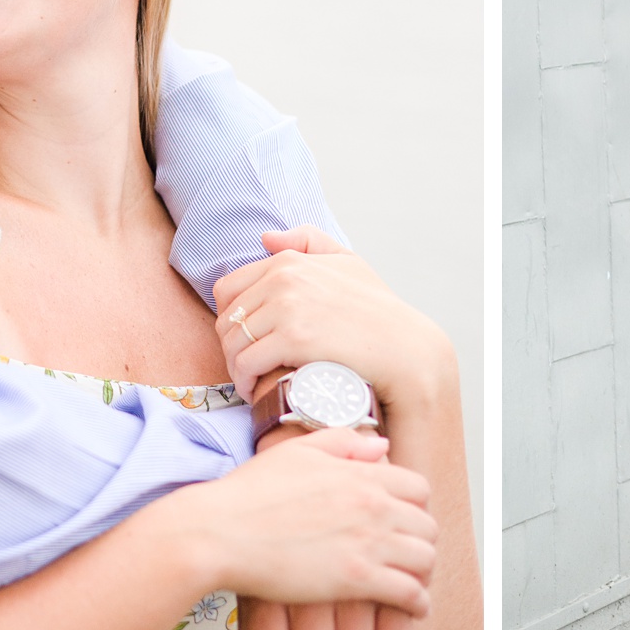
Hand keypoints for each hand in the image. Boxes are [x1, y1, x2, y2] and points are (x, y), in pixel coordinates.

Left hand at [215, 227, 453, 410]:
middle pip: (227, 319)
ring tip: (251, 381)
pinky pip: (246, 362)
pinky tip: (255, 390)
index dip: (231, 318)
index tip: (245, 339)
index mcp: (289, 261)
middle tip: (247, 366)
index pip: (229, 289)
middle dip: (231, 346)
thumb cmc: (377, 309)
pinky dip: (244, 381)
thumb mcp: (348, 262)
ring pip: (232, 343)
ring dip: (236, 367)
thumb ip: (308, 241)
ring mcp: (288, 308)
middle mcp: (284, 278)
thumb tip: (266, 238)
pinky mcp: (294, 339)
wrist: (402, 347)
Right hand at [238, 416, 418, 629]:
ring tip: (413, 584)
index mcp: (361, 474)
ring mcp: (367, 542)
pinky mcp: (357, 579)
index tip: (404, 522)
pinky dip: (417, 603)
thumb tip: (381, 445)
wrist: (220, 532)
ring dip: (423, 573)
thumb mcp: (298, 452)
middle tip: (409, 557)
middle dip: (421, 541)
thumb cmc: (249, 493)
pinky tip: (410, 609)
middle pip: (427, 525)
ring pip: (425, 559)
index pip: (418, 488)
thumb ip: (345, 444)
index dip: (415, 507)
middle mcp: (373, 504)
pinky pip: (410, 593)